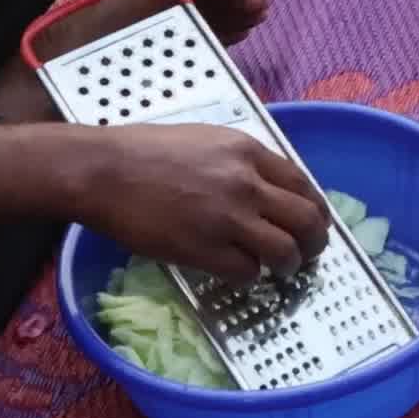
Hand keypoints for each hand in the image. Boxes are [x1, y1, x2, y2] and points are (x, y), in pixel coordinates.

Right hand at [87, 123, 332, 280]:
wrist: (103, 171)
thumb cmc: (144, 151)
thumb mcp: (205, 140)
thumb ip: (240, 161)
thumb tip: (264, 187)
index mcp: (248, 151)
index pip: (303, 184)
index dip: (315, 209)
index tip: (315, 223)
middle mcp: (247, 184)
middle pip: (306, 220)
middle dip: (315, 242)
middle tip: (308, 254)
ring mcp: (228, 218)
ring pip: (285, 251)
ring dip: (288, 265)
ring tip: (280, 270)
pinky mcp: (205, 250)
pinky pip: (247, 272)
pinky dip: (250, 277)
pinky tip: (240, 274)